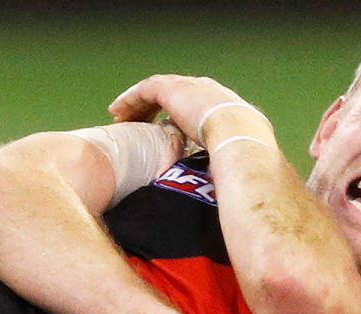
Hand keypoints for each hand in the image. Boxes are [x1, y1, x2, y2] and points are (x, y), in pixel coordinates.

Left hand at [109, 75, 272, 149]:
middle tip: (139, 122)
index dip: (178, 113)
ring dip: (138, 104)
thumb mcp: (238, 152)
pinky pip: (145, 91)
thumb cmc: (244, 150)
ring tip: (121, 116)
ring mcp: (189, 87)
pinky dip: (130, 99)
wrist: (239, 134)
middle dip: (155, 107)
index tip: (166, 127)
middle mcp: (206, 89)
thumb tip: (225, 180)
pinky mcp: (172, 90)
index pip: (196, 104)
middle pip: (174, 94)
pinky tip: (117, 111)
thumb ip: (228, 160)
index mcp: (223, 103)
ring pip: (156, 90)